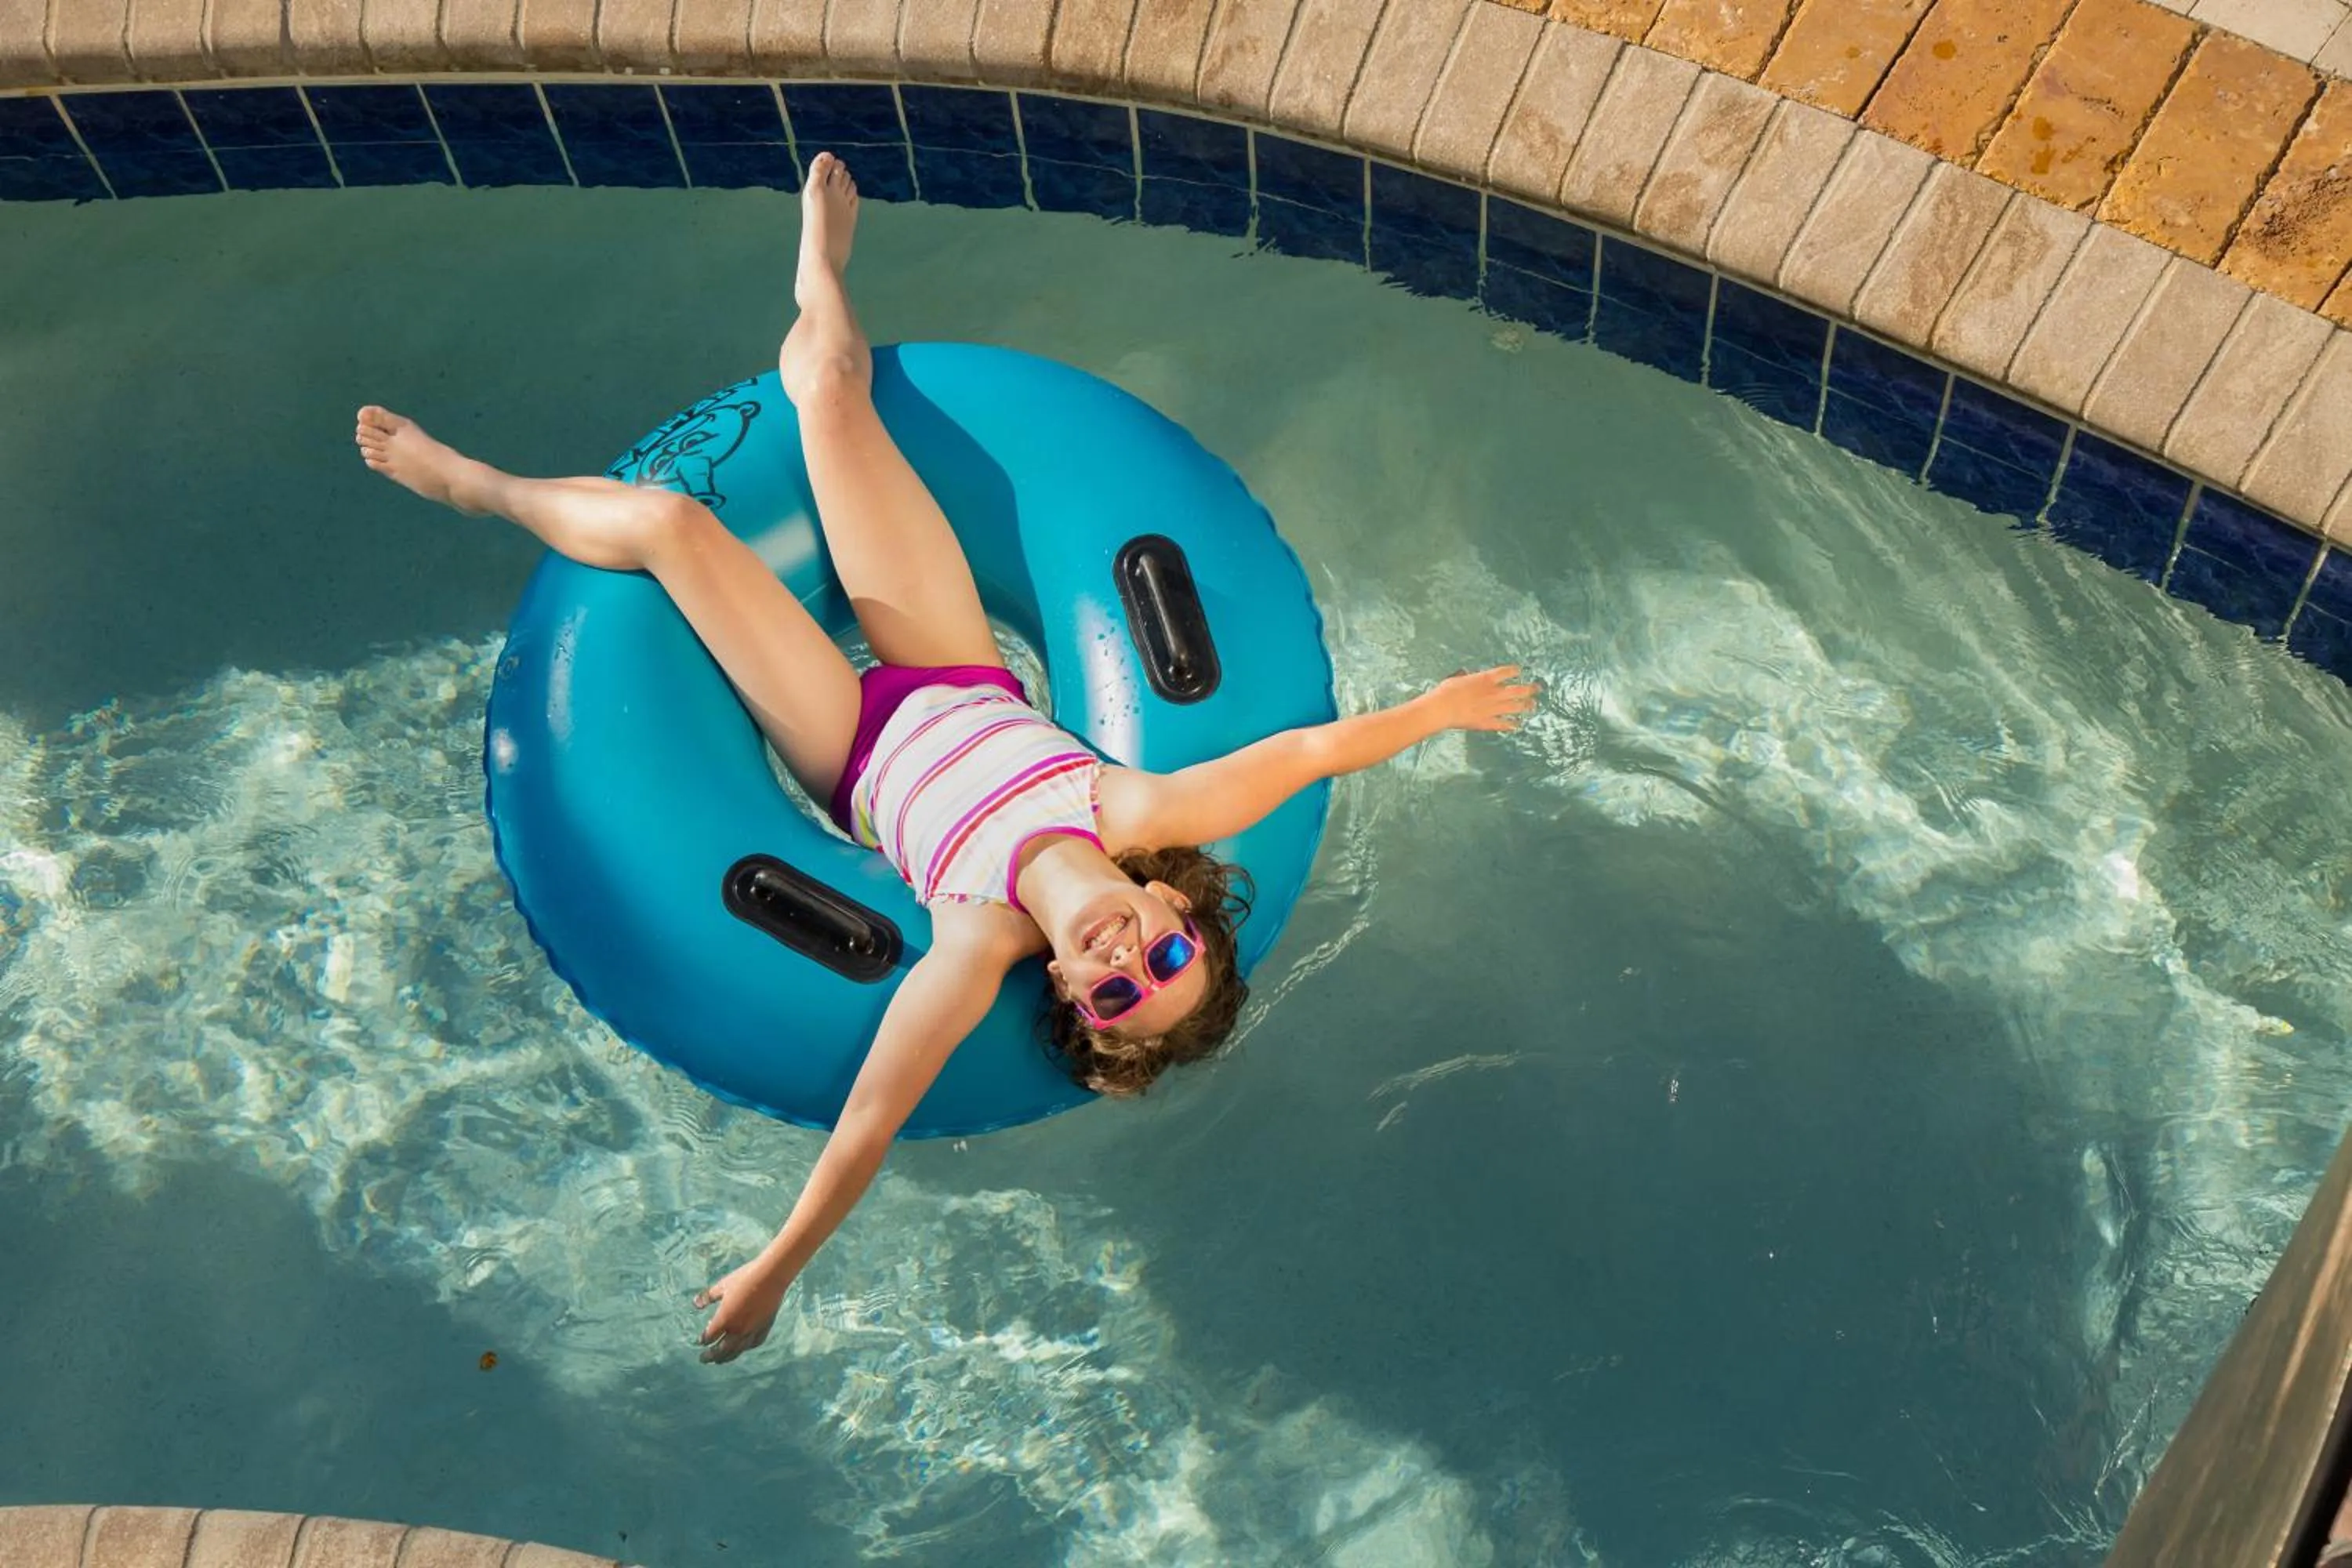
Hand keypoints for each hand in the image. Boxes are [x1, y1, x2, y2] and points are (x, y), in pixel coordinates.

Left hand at [694, 1257, 791, 1363]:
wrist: (771, 1276)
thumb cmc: (745, 1278)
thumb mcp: (722, 1285)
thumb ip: (708, 1296)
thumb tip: (695, 1303)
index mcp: (725, 1318)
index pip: (710, 1336)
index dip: (703, 1339)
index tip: (700, 1341)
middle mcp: (738, 1329)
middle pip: (722, 1349)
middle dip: (711, 1355)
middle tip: (704, 1359)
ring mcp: (752, 1330)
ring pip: (737, 1350)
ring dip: (727, 1357)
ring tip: (720, 1360)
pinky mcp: (764, 1327)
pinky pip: (754, 1343)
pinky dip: (746, 1348)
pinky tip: (743, 1348)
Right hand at [1422, 664, 1538, 732]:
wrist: (1442, 708)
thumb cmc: (1446, 691)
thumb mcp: (1456, 679)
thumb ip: (1465, 678)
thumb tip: (1465, 675)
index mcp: (1486, 678)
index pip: (1507, 672)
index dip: (1515, 671)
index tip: (1520, 671)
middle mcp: (1494, 693)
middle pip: (1518, 690)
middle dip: (1530, 689)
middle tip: (1537, 688)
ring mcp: (1492, 708)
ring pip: (1515, 707)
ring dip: (1526, 706)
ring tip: (1533, 706)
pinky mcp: (1487, 722)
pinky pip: (1503, 723)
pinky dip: (1511, 724)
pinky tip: (1517, 725)